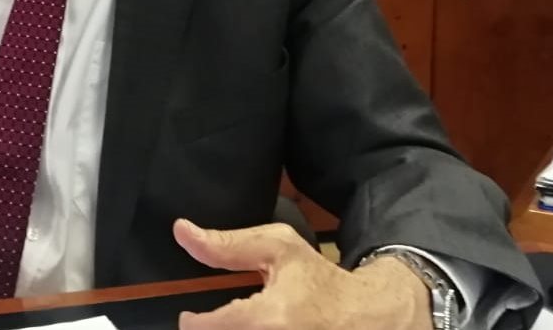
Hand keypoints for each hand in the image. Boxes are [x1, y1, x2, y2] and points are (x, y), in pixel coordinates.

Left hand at [173, 219, 431, 329]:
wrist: (370, 317)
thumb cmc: (322, 283)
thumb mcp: (279, 249)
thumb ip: (227, 245)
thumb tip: (183, 232)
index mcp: (268, 318)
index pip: (203, 328)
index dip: (192, 320)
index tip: (194, 316)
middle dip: (214, 329)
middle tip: (219, 322)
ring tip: (237, 325)